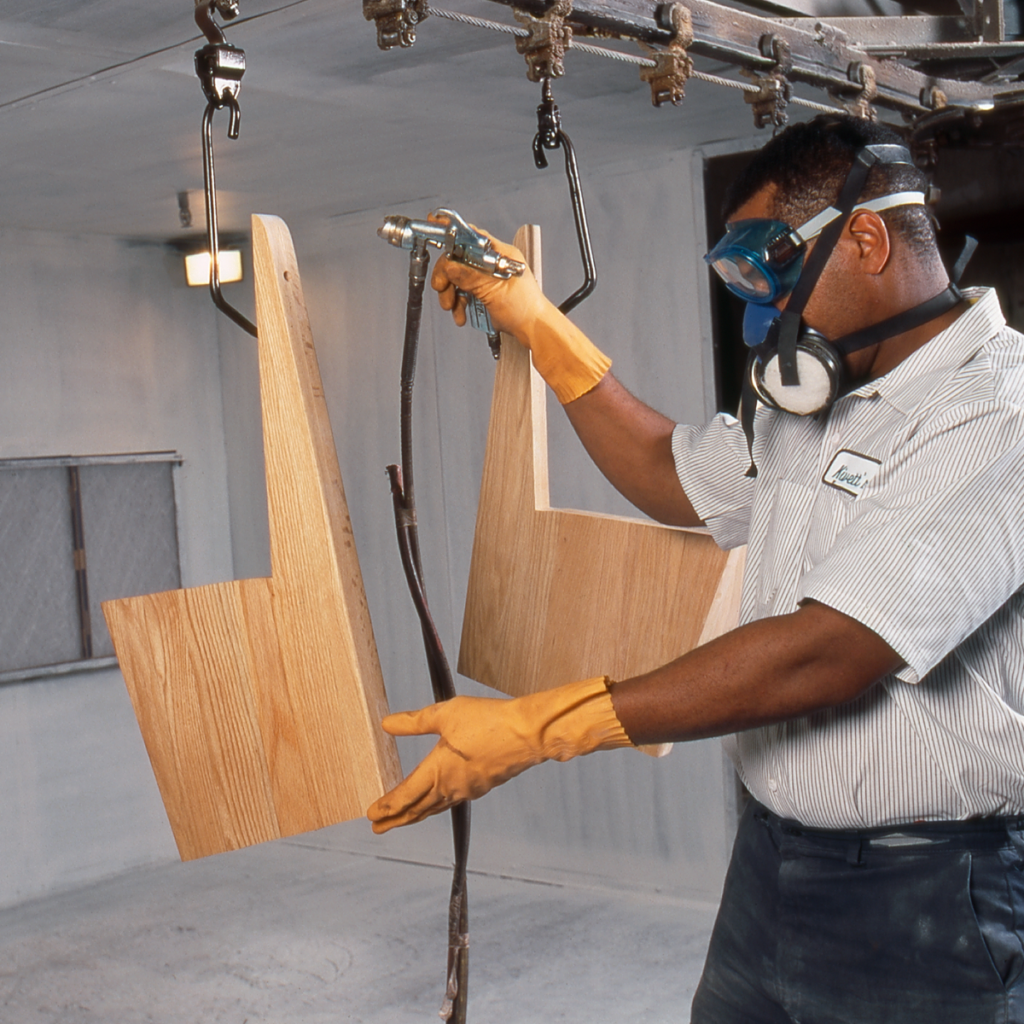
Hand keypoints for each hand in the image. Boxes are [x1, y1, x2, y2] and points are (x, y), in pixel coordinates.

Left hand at [366, 677, 631, 832]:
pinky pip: (453, 801)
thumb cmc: (489, 721)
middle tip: (378, 828)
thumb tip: (387, 724)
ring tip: (404, 819)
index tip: (370, 815)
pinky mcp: (483, 784)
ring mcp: (469, 789)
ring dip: (416, 815)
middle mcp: (452, 787)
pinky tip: (440, 801)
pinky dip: (438, 806)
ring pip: (436, 807)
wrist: (529, 733)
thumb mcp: (445, 714)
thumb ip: (415, 721)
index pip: (405, 796)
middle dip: (396, 819)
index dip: (386, 807)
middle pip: (418, 809)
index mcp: (438, 771)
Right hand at [429, 220, 611, 404]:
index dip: (452, 235)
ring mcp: (490, 278)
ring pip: (460, 279)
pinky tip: (461, 313)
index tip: (435, 233)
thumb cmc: (526, 310)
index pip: (471, 237)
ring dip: (452, 294)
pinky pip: (466, 293)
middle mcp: (494, 263)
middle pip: (460, 260)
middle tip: (443, 290)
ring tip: (453, 307)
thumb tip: (449, 266)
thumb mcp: (493, 290)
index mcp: (500, 254)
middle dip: (447, 277)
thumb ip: (469, 276)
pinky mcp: (487, 292)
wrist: (534, 330)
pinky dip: (460, 303)